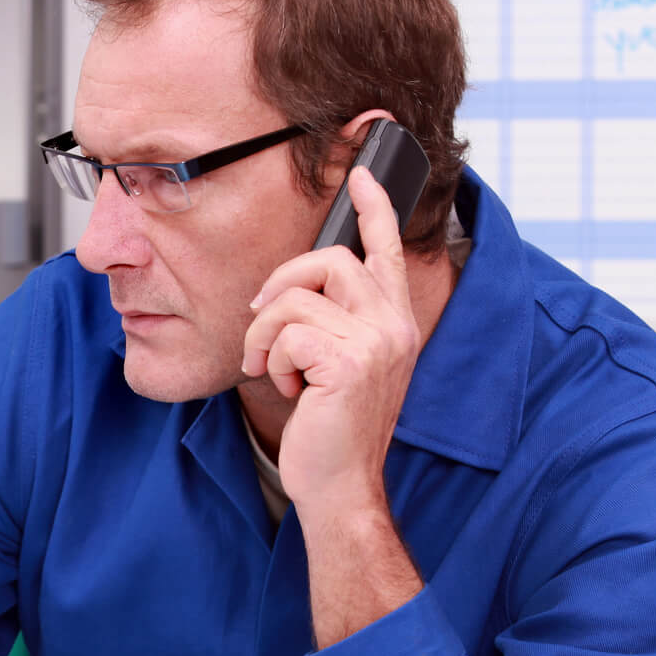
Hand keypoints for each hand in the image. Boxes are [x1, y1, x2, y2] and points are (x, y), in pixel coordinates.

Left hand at [240, 167, 420, 513]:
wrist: (340, 484)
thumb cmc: (331, 429)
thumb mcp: (336, 366)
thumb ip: (329, 324)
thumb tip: (287, 292)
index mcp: (394, 322)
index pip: (387, 250)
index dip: (375, 207)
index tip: (362, 171)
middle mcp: (394, 325)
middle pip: (330, 260)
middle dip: (282, 283)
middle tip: (260, 316)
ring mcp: (377, 343)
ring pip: (296, 299)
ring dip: (266, 334)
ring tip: (272, 368)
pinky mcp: (350, 364)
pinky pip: (287, 334)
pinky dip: (272, 361)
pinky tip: (288, 390)